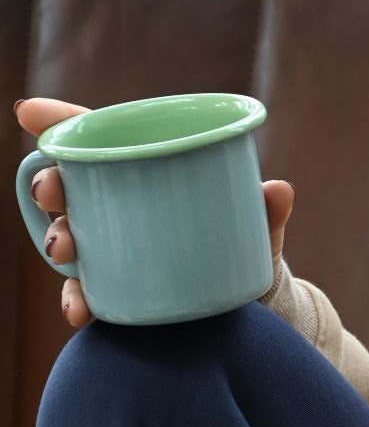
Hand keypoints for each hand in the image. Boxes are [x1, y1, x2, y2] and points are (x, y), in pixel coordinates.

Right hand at [13, 96, 294, 328]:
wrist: (249, 307)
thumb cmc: (244, 245)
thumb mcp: (257, 228)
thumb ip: (267, 212)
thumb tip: (279, 191)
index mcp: (147, 170)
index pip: (98, 135)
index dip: (59, 120)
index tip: (30, 114)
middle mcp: (119, 205)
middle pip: (73, 186)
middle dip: (52, 185)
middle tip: (53, 193)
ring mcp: (114, 248)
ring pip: (72, 238)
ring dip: (60, 242)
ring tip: (64, 254)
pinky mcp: (117, 289)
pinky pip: (88, 293)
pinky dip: (79, 301)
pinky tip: (79, 312)